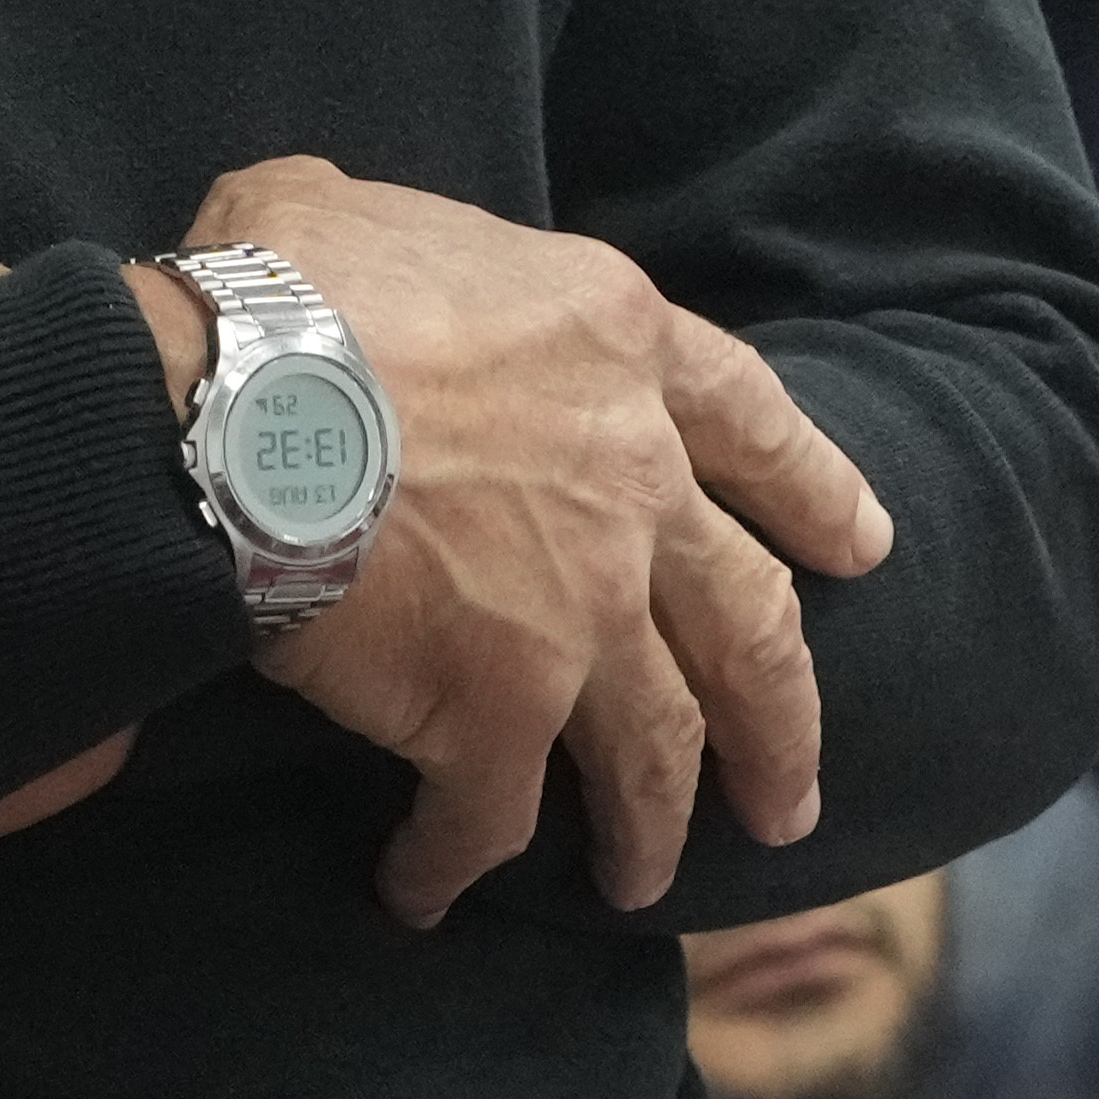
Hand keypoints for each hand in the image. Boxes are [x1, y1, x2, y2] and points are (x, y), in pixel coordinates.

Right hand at [186, 156, 890, 924]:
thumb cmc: (280, 291)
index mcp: (618, 348)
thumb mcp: (357, 208)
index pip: (755, 427)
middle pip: (749, 622)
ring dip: (653, 822)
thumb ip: (410, 250)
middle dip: (781, 720)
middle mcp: (634, 487)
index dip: (815, 493)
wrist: (234, 409)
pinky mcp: (500, 714)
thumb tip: (350, 252)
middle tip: (792, 797)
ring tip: (644, 882)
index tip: (864, 549)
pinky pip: (494, 816)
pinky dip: (459, 861)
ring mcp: (585, 613)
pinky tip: (425, 891)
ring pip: (657, 745)